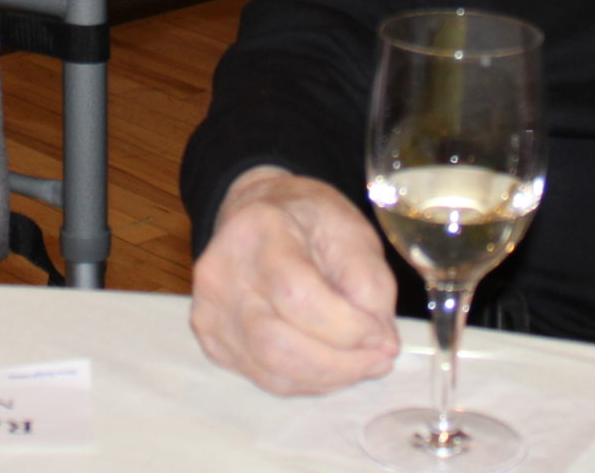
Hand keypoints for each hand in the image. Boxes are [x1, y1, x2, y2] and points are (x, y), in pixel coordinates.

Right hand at [190, 166, 400, 393]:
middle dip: (341, 364)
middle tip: (379, 358)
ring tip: (361, 362)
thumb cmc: (308, 221)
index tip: (382, 335)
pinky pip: (265, 378)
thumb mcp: (352, 233)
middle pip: (278, 345)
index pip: (297, 295)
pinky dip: (307, 381)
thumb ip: (372, 287)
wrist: (260, 214)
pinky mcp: (212, 340)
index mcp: (259, 231)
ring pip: (272, 371)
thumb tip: (381, 345)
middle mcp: (222, 274)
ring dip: (327, 378)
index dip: (346, 327)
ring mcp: (211, 311)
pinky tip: (330, 364)